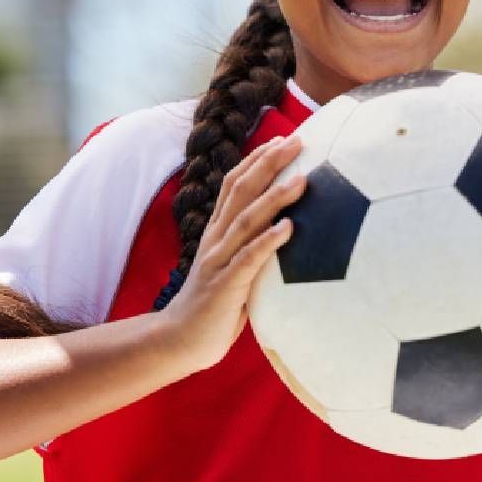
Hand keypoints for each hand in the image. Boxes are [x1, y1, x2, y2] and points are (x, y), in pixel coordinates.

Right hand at [161, 135, 305, 371]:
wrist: (179, 341)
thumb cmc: (214, 305)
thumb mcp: (233, 267)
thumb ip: (251, 247)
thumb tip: (285, 231)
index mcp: (218, 232)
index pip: (235, 185)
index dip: (257, 160)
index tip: (282, 140)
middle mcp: (217, 239)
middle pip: (242, 192)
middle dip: (269, 164)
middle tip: (297, 142)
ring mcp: (220, 261)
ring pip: (247, 221)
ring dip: (276, 198)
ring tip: (302, 180)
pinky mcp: (225, 286)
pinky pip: (248, 259)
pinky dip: (268, 241)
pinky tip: (288, 228)